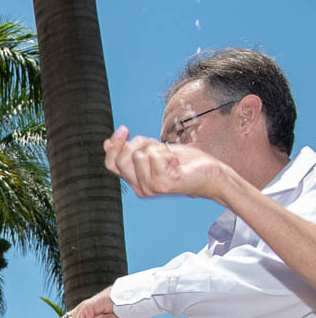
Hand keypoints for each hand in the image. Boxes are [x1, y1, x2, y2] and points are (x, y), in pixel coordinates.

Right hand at [103, 126, 229, 201]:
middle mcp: (140, 188)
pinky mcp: (163, 184)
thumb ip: (132, 151)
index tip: (124, 129)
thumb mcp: (154, 152)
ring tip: (171, 156)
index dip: (114, 146)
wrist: (211, 175)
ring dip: (158, 149)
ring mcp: (151, 188)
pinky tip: (177, 162)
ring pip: (140, 155)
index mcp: (135, 181)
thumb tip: (106, 143)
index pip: (111, 164)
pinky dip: (168, 153)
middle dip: (139, 143)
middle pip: (123, 158)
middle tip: (157, 144)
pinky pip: (155, 157)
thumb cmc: (185, 163)